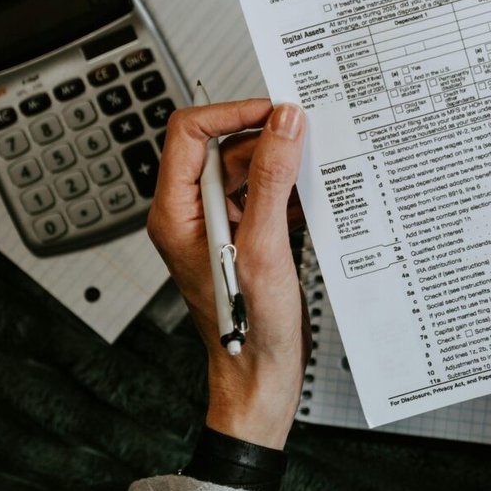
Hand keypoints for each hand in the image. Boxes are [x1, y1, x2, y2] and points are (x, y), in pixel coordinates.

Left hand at [148, 99, 308, 447]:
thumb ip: (270, 181)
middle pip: (224, 148)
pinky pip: (265, 197)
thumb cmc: (247, 330)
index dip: (232, 113)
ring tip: (314, 180)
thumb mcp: (262, 248)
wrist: (259, 377)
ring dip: (283, 171)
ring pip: (248, 171)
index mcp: (176, 213)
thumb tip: (283, 126)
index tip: (274, 112)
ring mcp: (219, 227)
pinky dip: (290, 195)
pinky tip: (313, 207)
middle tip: (307, 141)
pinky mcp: (244, 239)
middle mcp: (191, 215)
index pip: (189, 133)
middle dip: (267, 143)